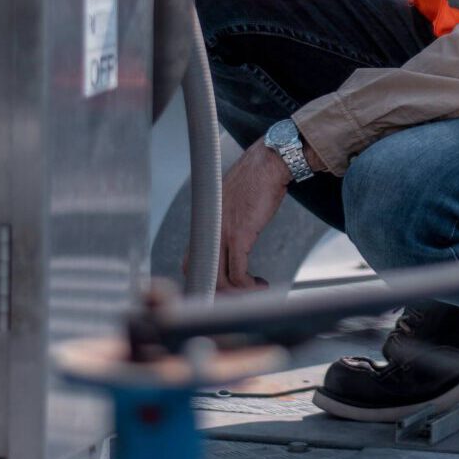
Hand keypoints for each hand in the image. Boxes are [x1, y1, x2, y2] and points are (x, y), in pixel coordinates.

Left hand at [217, 142, 293, 292]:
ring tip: (255, 290)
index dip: (204, 278)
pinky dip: (249, 286)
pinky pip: (238, 274)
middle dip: (219, 293)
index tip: (223, 287)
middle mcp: (209, 229)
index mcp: (205, 222)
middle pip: (202, 274)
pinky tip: (260, 284)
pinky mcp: (239, 235)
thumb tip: (234, 233)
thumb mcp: (232, 202)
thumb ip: (226, 219)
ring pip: (220, 280)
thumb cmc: (256, 179)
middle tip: (238, 296)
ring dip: (238, 293)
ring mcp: (222, 233)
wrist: (269, 162)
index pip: (189, 261)